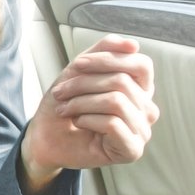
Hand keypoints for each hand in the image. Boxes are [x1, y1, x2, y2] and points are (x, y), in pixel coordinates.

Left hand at [20, 35, 158, 187]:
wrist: (47, 137)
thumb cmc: (67, 103)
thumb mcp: (82, 70)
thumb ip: (106, 50)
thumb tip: (133, 45)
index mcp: (141, 89)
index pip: (141, 65)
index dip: (108, 60)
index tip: (77, 64)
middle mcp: (147, 109)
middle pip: (122, 82)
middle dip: (84, 83)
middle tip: (60, 92)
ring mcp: (142, 131)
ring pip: (116, 101)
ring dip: (81, 102)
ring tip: (64, 108)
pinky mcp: (132, 150)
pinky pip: (113, 123)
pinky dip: (88, 119)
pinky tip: (78, 123)